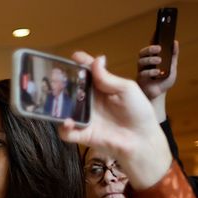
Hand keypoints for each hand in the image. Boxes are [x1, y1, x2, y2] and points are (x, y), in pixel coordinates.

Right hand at [58, 53, 173, 188]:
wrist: (142, 139)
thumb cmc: (138, 112)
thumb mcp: (127, 89)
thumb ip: (108, 78)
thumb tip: (97, 59)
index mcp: (102, 87)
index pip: (87, 72)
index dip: (80, 64)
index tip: (74, 58)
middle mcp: (90, 101)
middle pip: (71, 89)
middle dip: (61, 82)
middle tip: (56, 77)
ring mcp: (85, 117)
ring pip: (64, 109)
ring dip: (57, 103)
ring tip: (55, 97)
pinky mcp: (83, 135)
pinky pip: (66, 132)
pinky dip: (64, 127)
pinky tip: (68, 122)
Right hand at [136, 42, 178, 98]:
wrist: (159, 94)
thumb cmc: (164, 80)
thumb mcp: (172, 67)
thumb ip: (173, 55)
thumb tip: (175, 42)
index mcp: (152, 58)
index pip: (151, 45)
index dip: (153, 37)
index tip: (157, 30)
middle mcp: (145, 63)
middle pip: (143, 52)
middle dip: (150, 49)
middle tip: (159, 48)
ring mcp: (141, 71)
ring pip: (141, 61)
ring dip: (150, 59)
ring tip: (159, 60)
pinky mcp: (140, 80)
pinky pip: (143, 73)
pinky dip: (151, 72)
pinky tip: (158, 72)